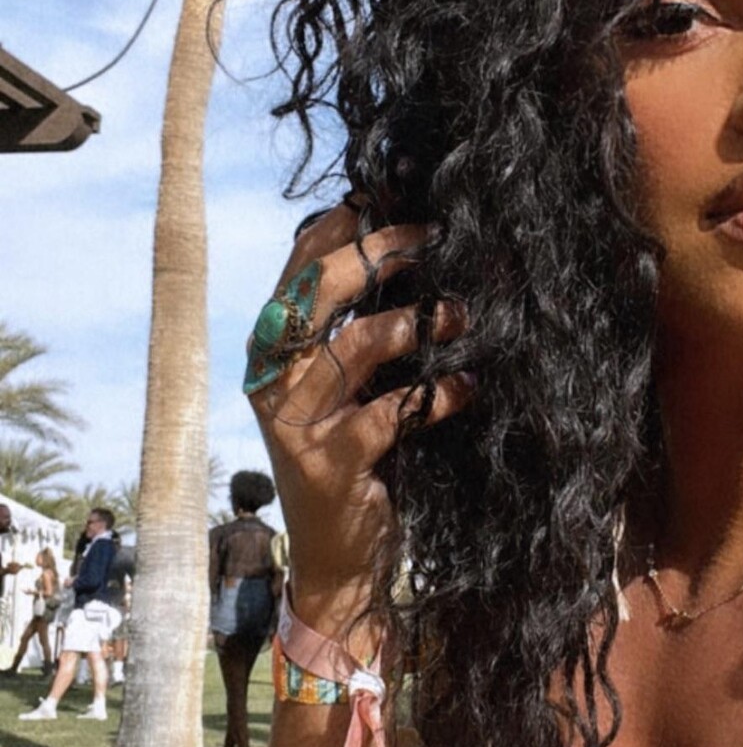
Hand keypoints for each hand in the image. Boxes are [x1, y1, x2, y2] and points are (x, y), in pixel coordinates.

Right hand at [246, 205, 471, 636]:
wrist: (336, 557)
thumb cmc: (352, 455)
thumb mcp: (347, 384)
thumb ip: (360, 323)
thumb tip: (413, 244)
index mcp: (271, 345)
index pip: (299, 262)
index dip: (346, 221)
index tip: (398, 189)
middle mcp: (271, 376)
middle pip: (316, 289)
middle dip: (379, 253)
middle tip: (434, 237)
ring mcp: (294, 421)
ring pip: (353, 344)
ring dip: (416, 322)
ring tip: (463, 315)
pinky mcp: (328, 464)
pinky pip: (390, 413)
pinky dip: (437, 396)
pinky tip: (466, 388)